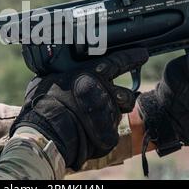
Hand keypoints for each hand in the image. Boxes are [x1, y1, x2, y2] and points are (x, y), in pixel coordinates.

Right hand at [10, 48, 148, 170]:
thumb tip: (55, 72)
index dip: (133, 57)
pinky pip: (109, 132)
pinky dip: (99, 133)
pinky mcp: (109, 134)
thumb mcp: (51, 78)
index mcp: (93, 74)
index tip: (142, 54)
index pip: (120, 61)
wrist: (49, 130)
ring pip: (118, 114)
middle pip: (126, 93)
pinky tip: (87, 133)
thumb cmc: (46, 101)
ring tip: (96, 119)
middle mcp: (106, 92)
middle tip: (118, 98)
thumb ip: (62, 74)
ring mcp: (109, 114)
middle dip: (124, 96)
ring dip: (111, 114)